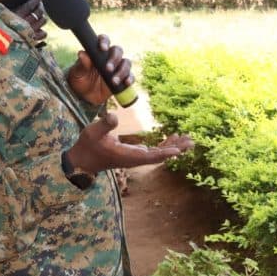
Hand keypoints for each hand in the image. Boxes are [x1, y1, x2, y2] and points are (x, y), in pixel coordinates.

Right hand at [63, 109, 192, 174]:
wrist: (84, 159)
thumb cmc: (88, 145)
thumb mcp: (93, 132)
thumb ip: (104, 125)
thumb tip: (113, 116)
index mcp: (128, 156)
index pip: (150, 156)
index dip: (164, 153)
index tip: (178, 151)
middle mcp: (136, 159)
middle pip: (161, 155)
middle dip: (177, 148)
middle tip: (192, 141)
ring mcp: (137, 157)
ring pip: (160, 153)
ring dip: (174, 146)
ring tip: (189, 139)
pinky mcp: (136, 154)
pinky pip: (155, 151)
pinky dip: (166, 145)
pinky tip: (174, 138)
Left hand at [66, 35, 131, 105]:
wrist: (84, 95)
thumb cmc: (80, 79)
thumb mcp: (77, 72)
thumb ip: (82, 64)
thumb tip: (82, 53)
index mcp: (98, 51)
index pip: (104, 40)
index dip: (105, 41)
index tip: (103, 48)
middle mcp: (110, 57)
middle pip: (118, 51)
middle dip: (115, 59)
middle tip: (108, 69)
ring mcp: (118, 68)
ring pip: (126, 63)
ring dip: (122, 71)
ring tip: (114, 81)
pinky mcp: (123, 79)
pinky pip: (131, 76)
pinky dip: (130, 79)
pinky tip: (126, 83)